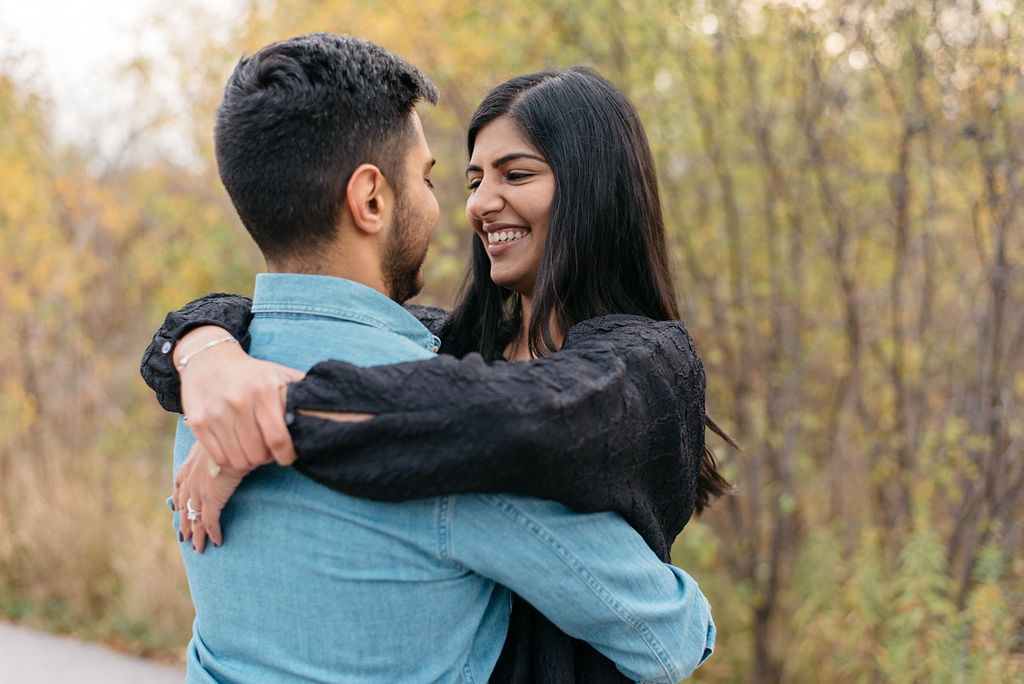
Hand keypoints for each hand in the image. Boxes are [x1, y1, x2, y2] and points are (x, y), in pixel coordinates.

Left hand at [174, 442, 247, 552]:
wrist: (231, 440)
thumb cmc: (226, 436)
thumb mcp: (212, 436)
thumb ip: (206, 439)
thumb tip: (195, 426)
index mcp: (188, 467)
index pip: (179, 488)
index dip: (178, 500)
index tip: (177, 509)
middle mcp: (189, 482)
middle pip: (184, 508)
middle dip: (184, 524)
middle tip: (184, 537)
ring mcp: (198, 493)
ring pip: (194, 520)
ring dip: (196, 535)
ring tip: (198, 548)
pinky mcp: (211, 501)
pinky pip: (210, 523)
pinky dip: (213, 534)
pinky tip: (217, 543)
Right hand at [177, 326, 304, 469]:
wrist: (208, 358)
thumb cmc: (252, 372)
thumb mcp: (279, 373)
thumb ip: (303, 389)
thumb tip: (336, 403)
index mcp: (263, 391)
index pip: (278, 439)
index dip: (286, 456)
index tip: (288, 457)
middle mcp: (238, 402)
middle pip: (257, 454)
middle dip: (266, 459)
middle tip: (269, 453)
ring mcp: (215, 413)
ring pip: (237, 460)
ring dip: (248, 462)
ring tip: (252, 451)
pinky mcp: (197, 422)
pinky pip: (217, 457)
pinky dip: (229, 460)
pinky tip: (235, 450)